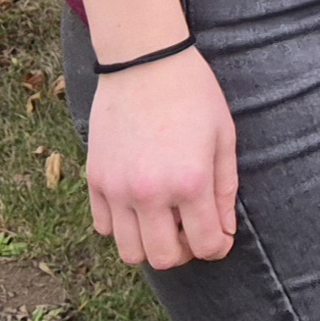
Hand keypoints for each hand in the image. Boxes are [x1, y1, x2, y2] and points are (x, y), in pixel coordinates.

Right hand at [85, 48, 239, 267]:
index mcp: (190, 181)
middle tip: (192, 229)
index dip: (218, 247)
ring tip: (165, 219)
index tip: (220, 238)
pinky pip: (104, 227)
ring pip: (129, 252)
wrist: (145, 61)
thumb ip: (225, 189)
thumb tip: (225, 230)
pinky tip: (140, 203)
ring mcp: (117, 189)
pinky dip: (123, 225)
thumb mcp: (223, 137)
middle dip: (184, 251)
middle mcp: (150, 192)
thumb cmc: (194, 94)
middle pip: (164, 259)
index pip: (206, 245)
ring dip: (150, 244)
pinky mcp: (94, 180)